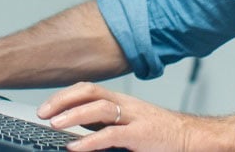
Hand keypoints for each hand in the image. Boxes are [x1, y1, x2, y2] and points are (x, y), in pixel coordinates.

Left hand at [37, 82, 191, 151]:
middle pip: (91, 92)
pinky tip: (75, 146)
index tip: (46, 106)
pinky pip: (112, 135)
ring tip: (54, 124)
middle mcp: (127, 105)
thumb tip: (78, 130)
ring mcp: (135, 118)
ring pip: (100, 108)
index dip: (66, 94)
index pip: (89, 89)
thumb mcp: (129, 125)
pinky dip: (91, 140)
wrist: (192, 138)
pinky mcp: (142, 135)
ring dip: (74, 114)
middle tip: (42, 112)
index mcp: (122, 101)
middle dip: (64, 99)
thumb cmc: (160, 134)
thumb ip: (106, 125)